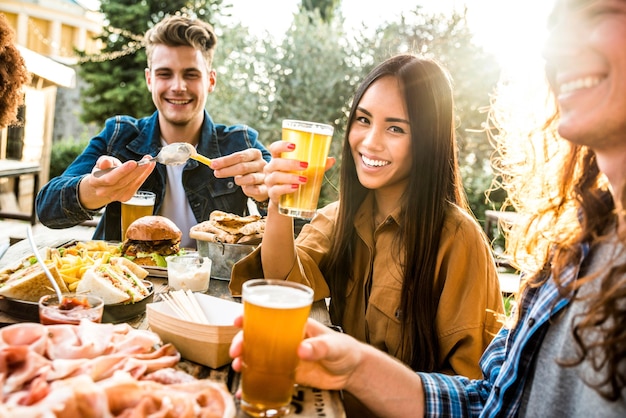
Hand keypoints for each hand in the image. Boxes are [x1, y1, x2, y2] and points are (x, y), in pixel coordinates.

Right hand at [78, 155, 155, 209]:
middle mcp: (104, 192)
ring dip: (143, 172)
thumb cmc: (103, 170)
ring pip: (131, 184)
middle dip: (136, 170)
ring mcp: (115, 196)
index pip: (110, 178)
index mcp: (95, 181)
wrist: (103, 185)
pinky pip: (136, 186)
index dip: (122, 171)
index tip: (133, 163)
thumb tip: (106, 162)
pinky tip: (149, 167)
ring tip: (149, 161)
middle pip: (123, 182)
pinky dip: (144, 176)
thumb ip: (104, 162)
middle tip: (147, 160)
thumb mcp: (101, 163)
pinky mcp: (125, 197)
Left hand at [210, 149, 267, 201]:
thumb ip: (228, 163)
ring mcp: (266, 176)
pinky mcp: (267, 188)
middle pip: (243, 167)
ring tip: (238, 180)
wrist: (264, 183)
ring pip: (250, 178)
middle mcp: (262, 163)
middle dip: (227, 170)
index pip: (239, 156)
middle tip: (216, 173)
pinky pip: (255, 190)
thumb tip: (212, 164)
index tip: (212, 164)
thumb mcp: (240, 163)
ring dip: (239, 181)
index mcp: (255, 154)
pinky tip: (246, 188)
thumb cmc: (248, 171)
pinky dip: (248, 190)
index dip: (225, 161)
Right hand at [229, 317, 358, 391]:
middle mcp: (286, 338)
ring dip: (244, 358)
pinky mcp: (287, 372)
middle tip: (236, 351)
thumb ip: (319, 347)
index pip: (270, 315)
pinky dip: (254, 379)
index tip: (239, 320)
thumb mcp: (335, 345)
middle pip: (258, 335)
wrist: (352, 372)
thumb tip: (302, 349)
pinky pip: (267, 374)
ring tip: (238, 366)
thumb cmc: (345, 350)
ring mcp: (285, 355)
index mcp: (296, 324)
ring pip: (258, 354)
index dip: (251, 315)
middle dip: (242, 340)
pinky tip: (245, 386)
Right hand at [264, 141, 334, 206]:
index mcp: (277, 159)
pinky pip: (276, 190)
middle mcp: (271, 169)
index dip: (281, 145)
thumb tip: (332, 160)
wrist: (287, 201)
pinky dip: (286, 189)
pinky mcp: (272, 194)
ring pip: (276, 176)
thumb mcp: (305, 171)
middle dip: (290, 163)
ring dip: (291, 177)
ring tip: (304, 179)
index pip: (274, 148)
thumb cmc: (296, 179)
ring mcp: (269, 181)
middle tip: (306, 165)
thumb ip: (317, 165)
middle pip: (276, 163)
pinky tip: (295, 188)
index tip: (294, 146)